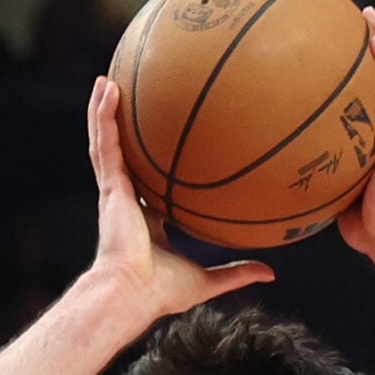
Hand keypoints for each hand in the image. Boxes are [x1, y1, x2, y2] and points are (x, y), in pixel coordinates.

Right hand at [85, 76, 272, 321]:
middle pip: (124, 156)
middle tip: (127, 99)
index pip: (148, 185)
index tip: (161, 148)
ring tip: (107, 81)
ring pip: (107, 143)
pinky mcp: (110, 187)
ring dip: (104, 111)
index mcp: (146, 220)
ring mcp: (115, 191)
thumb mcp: (208, 278)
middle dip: (123, 129)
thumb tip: (271, 274)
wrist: (133, 292)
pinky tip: (107, 88)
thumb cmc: (161, 291)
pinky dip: (103, 116)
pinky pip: (105, 144)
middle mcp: (127, 202)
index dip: (151, 166)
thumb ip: (237, 272)